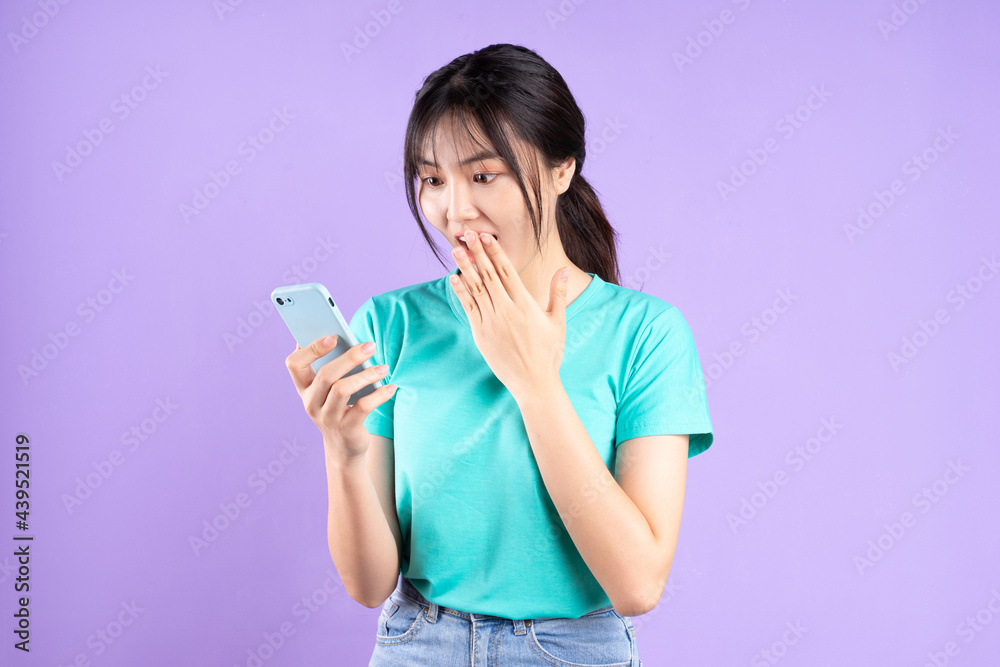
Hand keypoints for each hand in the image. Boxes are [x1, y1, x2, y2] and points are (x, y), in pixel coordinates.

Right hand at [284, 335, 396, 464]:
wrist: (343, 447)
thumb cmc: (339, 407)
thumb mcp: (330, 390)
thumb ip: (335, 366)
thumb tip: (349, 339)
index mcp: (304, 387)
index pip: (295, 363)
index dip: (311, 348)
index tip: (332, 336)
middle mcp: (311, 402)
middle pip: (326, 375)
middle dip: (350, 357)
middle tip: (370, 346)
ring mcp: (327, 418)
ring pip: (342, 389)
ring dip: (366, 375)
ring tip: (383, 368)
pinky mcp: (346, 429)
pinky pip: (363, 407)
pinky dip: (379, 395)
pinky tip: (391, 387)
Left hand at [449, 229, 568, 399]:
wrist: (533, 383)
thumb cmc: (549, 353)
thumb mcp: (558, 322)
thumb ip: (557, 294)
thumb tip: (563, 269)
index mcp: (525, 305)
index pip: (507, 272)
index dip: (495, 252)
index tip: (487, 236)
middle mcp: (507, 311)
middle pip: (488, 275)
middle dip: (477, 252)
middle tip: (466, 233)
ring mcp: (492, 322)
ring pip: (476, 288)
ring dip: (465, 267)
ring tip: (456, 249)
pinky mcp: (481, 334)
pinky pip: (469, 308)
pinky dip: (461, 292)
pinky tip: (454, 278)